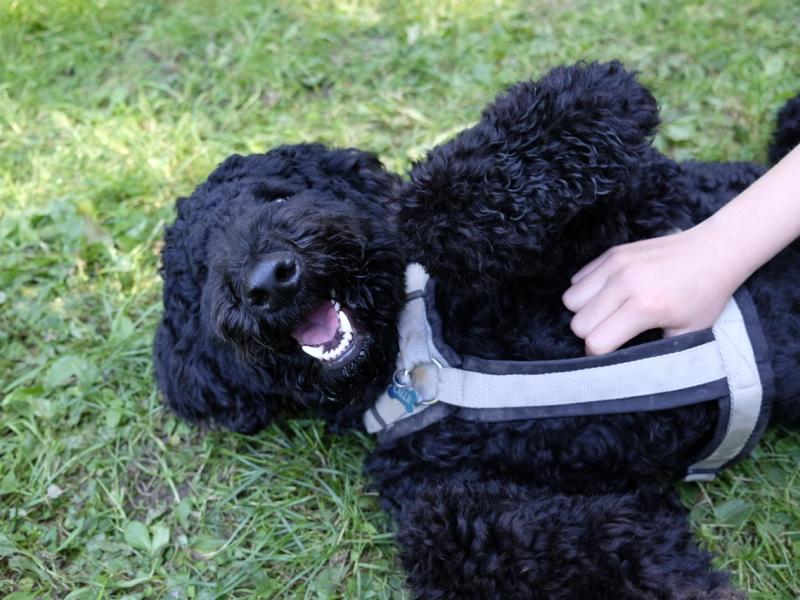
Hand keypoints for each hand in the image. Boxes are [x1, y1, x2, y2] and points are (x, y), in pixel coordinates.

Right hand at [562, 225, 740, 354]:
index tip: (611, 354)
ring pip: (570, 299)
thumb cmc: (704, 295)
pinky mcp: (612, 253)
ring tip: (605, 313)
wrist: (715, 251)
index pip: (596, 341)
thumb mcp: (689, 332)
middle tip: (610, 333)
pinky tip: (607, 294)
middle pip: (578, 323)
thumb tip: (631, 368)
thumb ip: (657, 350)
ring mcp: (616, 265)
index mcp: (645, 307)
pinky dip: (586, 291)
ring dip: (583, 311)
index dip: (599, 355)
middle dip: (590, 334)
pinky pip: (577, 279)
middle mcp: (625, 283)